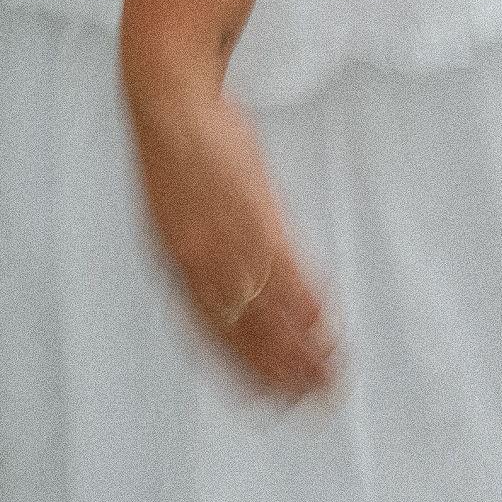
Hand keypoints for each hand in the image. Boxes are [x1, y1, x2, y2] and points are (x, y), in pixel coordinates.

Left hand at [124, 63, 338, 402]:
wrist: (170, 94)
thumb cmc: (179, 145)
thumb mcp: (177, 210)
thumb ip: (198, 251)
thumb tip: (227, 283)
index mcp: (172, 262)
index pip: (210, 335)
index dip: (240, 371)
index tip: (266, 404)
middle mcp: (195, 262)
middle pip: (242, 335)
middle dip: (277, 374)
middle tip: (310, 407)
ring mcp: (226, 240)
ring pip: (268, 312)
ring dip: (301, 349)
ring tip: (331, 379)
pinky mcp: (253, 215)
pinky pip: (284, 273)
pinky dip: (307, 304)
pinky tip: (329, 327)